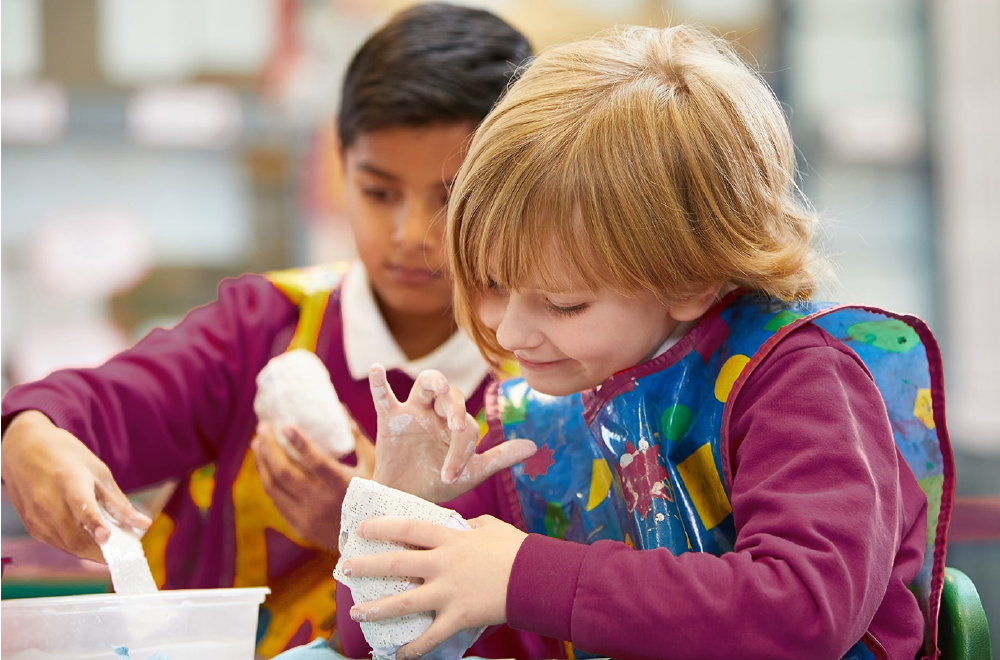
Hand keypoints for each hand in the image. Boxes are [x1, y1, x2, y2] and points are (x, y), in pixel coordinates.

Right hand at [0, 411, 151, 562]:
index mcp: (69, 482)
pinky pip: (58, 543)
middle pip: (75, 537)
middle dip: (101, 551)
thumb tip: (144, 525)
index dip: (95, 525)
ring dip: (90, 551)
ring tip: (111, 547)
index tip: (108, 538)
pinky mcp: (31, 526)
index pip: (82, 507)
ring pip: (67, 546)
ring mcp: (36, 516)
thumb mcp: (99, 472)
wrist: (24, 448)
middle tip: (124, 554)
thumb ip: (118, 503)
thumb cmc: (66, 457)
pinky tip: (89, 539)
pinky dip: (76, 545)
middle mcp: (48, 502)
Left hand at [252, 418, 375, 551]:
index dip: (296, 441)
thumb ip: (356, 438)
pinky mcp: (299, 528)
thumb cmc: (378, 495)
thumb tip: (339, 408)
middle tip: (264, 427)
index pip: (313, 461)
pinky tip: (266, 466)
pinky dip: (268, 481)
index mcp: (342, 487)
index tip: (283, 424)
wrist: (374, 541)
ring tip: (258, 443)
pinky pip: (276, 501)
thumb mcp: (374, 465)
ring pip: (273, 487)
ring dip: (262, 462)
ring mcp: (307, 518)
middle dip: (270, 446)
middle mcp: (321, 504)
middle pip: (284, 472)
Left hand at [343, 515, 526, 659]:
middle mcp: (443, 564)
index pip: (408, 528)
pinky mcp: (458, 617)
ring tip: (357, 612)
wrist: (537, 577)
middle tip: (345, 568)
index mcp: (450, 539)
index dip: (382, 527)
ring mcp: (448, 592)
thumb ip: (468, 527)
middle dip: (366, 566)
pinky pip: (430, 637)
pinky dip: (413, 648)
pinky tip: (398, 655)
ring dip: (377, 608)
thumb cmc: (516, 549)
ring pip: (404, 602)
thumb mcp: (490, 528)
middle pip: (396, 564)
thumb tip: (458, 526)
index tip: (361, 529)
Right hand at [368, 364, 536, 501]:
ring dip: (435, 382)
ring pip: (425, 384)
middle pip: (451, 394)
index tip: (452, 473)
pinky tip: (377, 369)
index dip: (461, 447)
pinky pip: (383, 396)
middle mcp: (437, 412)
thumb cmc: (438, 484)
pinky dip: (379, 382)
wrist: (405, 500)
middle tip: (456, 427)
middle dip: (456, 408)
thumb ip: (500, 457)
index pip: (466, 424)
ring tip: (441, 387)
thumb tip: (534, 446)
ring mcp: (413, 413)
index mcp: (457, 423)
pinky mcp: (389, 419)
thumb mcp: (471, 473)